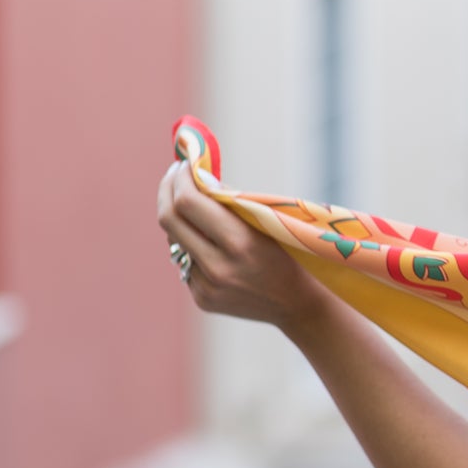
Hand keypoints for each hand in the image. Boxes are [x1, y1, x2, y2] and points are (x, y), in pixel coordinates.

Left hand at [156, 162, 332, 330]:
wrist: (300, 305)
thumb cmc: (291, 253)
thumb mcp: (270, 222)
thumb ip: (232, 201)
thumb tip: (198, 176)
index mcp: (241, 244)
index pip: (189, 202)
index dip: (181, 178)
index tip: (184, 163)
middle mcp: (219, 267)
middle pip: (169, 220)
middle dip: (168, 191)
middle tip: (175, 175)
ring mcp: (207, 287)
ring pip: (174, 241)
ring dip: (180, 220)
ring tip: (198, 208)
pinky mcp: (201, 298)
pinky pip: (185, 261)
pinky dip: (192, 246)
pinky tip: (212, 243)